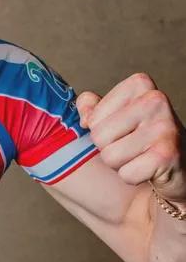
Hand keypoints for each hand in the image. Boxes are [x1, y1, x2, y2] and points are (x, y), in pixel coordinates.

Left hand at [76, 72, 185, 203]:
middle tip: (132, 146)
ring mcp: (164, 126)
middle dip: (108, 148)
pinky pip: (126, 174)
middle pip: (99, 136)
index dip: (100, 130)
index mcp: (139, 83)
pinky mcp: (167, 154)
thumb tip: (84, 119)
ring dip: (120, 164)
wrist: (177, 165)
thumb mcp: (114, 115)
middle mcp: (155, 99)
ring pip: (110, 156)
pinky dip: (133, 177)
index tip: (123, 129)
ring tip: (140, 156)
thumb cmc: (138, 137)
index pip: (92, 118)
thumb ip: (91, 108)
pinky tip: (149, 169)